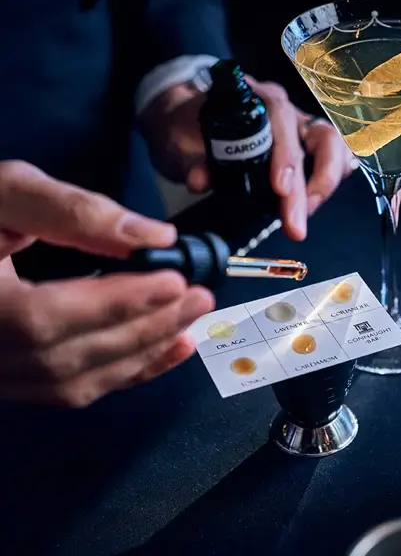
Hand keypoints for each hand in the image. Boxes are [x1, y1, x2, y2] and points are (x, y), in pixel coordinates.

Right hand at [0, 160, 214, 406]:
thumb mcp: (3, 193)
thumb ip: (73, 212)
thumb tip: (154, 237)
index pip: (48, 317)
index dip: (119, 302)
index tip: (176, 280)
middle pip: (69, 357)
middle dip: (144, 328)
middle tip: (199, 298)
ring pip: (72, 384)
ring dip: (140, 355)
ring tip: (189, 323)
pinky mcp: (7, 381)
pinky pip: (67, 390)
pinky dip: (122, 373)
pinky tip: (164, 350)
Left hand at [141, 79, 356, 240]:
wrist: (184, 121)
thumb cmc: (186, 128)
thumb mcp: (179, 141)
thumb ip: (191, 159)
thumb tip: (199, 180)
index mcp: (254, 98)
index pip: (281, 119)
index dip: (285, 156)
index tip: (280, 188)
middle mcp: (284, 110)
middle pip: (317, 138)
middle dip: (313, 184)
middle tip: (296, 223)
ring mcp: (299, 126)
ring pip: (334, 144)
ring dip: (326, 182)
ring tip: (306, 214)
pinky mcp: (307, 145)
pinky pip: (335, 156)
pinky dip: (332, 178)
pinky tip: (316, 202)